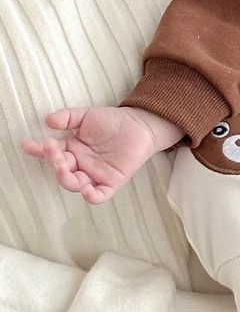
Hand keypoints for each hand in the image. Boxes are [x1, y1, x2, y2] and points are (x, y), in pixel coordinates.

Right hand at [20, 106, 182, 203]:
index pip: (52, 153)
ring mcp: (95, 174)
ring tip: (62, 163)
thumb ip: (69, 117)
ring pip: (74, 184)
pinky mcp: (111, 182)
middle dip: (54, 161)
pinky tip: (86, 189)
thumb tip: (47, 120)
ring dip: (65, 177)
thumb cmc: (114, 121)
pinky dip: (91, 196)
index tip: (26, 144)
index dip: (39, 151)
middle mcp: (81, 164)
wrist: (141, 124)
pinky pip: (99, 195)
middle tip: (52, 148)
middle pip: (61, 170)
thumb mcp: (89, 115)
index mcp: (74, 149)